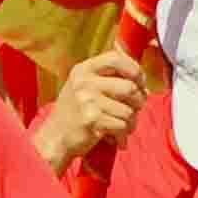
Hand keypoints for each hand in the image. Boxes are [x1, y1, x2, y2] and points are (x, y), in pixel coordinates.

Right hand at [34, 50, 146, 169]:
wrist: (54, 138)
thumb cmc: (74, 113)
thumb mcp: (84, 87)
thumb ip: (108, 78)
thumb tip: (143, 82)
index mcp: (83, 70)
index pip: (116, 58)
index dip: (134, 69)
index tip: (140, 82)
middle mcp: (84, 82)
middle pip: (129, 87)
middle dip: (139, 101)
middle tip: (135, 109)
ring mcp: (87, 100)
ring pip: (129, 110)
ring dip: (131, 122)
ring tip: (123, 126)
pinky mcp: (92, 120)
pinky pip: (122, 125)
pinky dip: (123, 134)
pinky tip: (115, 138)